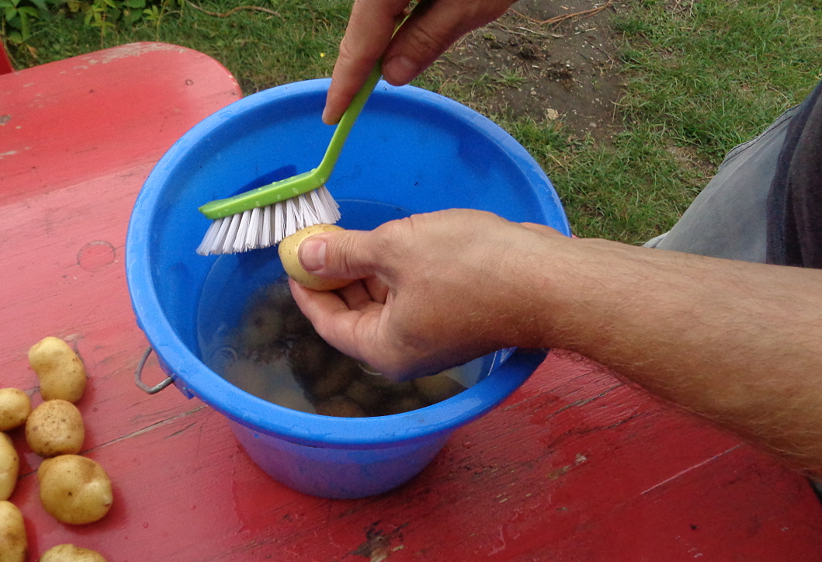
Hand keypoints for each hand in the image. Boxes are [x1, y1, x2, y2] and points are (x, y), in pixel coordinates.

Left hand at [288, 209, 564, 379]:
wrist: (548, 279)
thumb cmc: (470, 268)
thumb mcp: (395, 250)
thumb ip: (345, 252)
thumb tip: (305, 253)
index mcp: (383, 348)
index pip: (326, 321)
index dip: (305, 286)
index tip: (292, 254)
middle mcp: (404, 350)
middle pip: (353, 312)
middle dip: (334, 274)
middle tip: (318, 236)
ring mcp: (432, 334)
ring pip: (383, 300)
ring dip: (364, 268)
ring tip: (350, 230)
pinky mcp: (455, 314)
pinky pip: (410, 293)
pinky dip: (394, 269)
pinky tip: (389, 239)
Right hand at [323, 0, 517, 123]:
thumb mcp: (473, 3)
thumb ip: (428, 38)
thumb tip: (391, 75)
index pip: (360, 39)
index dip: (346, 80)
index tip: (332, 114)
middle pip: (363, 21)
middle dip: (359, 61)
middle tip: (350, 101)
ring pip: (374, 7)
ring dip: (378, 38)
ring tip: (374, 73)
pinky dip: (391, 15)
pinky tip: (397, 34)